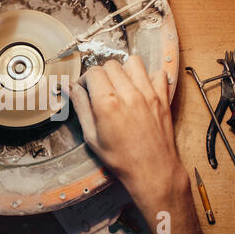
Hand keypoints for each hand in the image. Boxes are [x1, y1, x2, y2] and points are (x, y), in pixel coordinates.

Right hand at [65, 56, 203, 233]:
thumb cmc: (120, 159)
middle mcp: (128, 94)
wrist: (152, 170)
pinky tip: (140, 89)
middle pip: (111, 65)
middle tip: (100, 89)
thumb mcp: (91, 136)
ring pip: (133, 62)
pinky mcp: (163, 98)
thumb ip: (81, 108)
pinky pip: (157, 73)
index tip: (84, 89)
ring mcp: (148, 94)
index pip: (93, 72)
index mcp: (107, 103)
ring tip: (120, 85)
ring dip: (123, 70)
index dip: (85, 79)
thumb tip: (71, 88)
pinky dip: (148, 76)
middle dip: (101, 74)